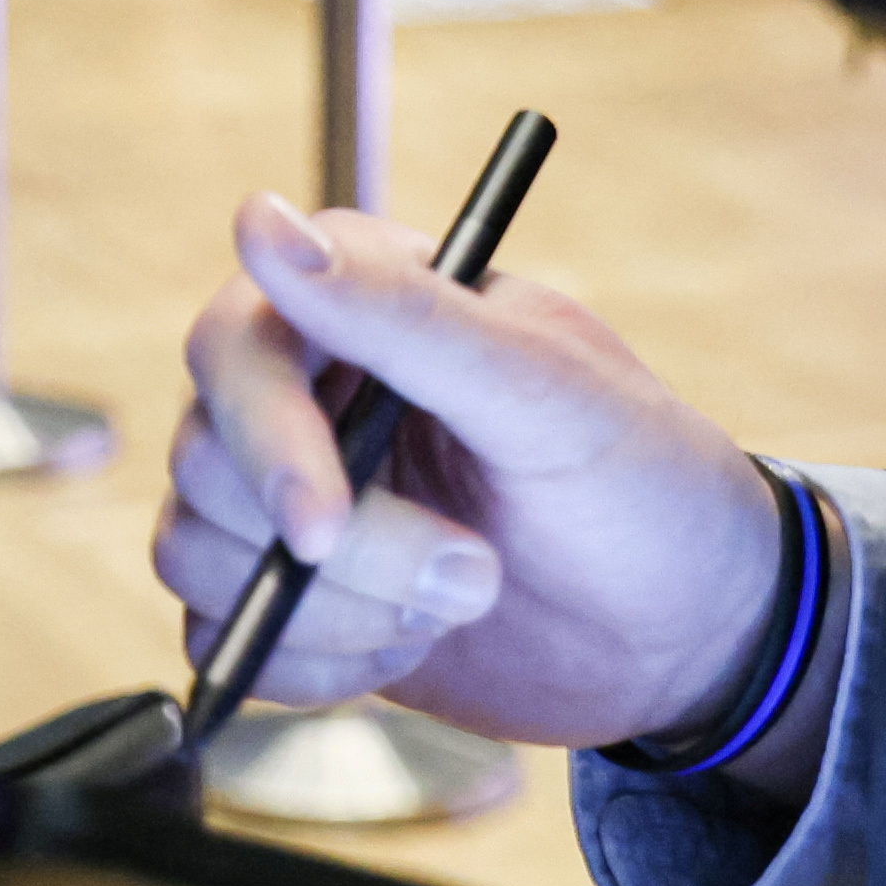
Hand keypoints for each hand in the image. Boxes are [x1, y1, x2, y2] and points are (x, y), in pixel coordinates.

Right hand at [152, 191, 777, 744]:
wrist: (691, 634)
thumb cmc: (641, 483)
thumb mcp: (546, 392)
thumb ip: (405, 313)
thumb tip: (261, 221)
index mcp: (365, 299)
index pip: (234, 342)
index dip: (264, 435)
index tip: (324, 521)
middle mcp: (310, 387)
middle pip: (206, 459)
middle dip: (344, 549)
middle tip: (477, 575)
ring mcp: (291, 496)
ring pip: (195, 550)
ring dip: (332, 610)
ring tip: (461, 600)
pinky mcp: (291, 598)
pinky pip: (225, 636)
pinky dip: (311, 664)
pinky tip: (410, 648)